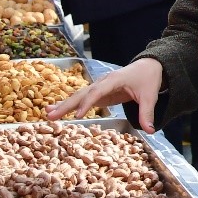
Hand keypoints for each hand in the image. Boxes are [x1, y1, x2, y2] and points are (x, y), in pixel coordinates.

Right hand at [48, 58, 164, 131]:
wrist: (148, 66)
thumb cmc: (148, 79)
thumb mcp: (150, 96)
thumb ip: (147, 113)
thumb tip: (150, 131)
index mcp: (114, 80)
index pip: (97, 92)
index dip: (87, 104)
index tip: (76, 116)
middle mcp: (103, 82)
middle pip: (82, 93)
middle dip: (66, 104)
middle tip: (50, 115)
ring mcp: (99, 87)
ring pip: (78, 96)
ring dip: (63, 105)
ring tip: (47, 113)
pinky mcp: (99, 93)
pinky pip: (82, 99)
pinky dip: (70, 105)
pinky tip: (56, 111)